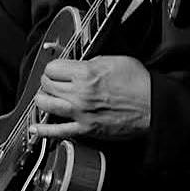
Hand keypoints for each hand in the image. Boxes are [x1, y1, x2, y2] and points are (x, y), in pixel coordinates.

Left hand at [32, 55, 150, 141]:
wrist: (153, 106)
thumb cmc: (139, 83)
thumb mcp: (115, 60)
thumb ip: (91, 62)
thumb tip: (78, 66)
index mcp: (86, 73)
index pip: (53, 68)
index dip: (54, 67)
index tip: (57, 69)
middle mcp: (79, 93)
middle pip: (47, 84)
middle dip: (47, 81)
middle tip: (52, 81)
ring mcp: (80, 113)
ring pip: (46, 104)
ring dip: (43, 99)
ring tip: (46, 97)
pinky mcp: (85, 129)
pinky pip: (58, 131)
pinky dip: (44, 130)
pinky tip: (36, 127)